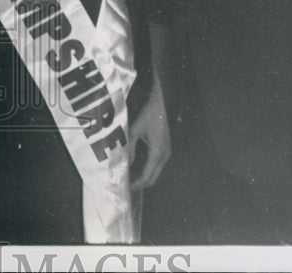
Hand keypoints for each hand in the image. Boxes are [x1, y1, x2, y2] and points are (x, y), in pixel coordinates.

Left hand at [129, 72, 170, 189]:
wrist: (161, 103)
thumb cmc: (148, 114)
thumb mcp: (135, 130)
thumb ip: (130, 148)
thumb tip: (124, 164)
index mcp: (158, 152)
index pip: (148, 176)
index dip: (137, 184)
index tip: (127, 187)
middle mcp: (165, 155)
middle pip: (153, 177)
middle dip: (141, 184)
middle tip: (127, 186)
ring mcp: (166, 152)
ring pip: (156, 172)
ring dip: (144, 177)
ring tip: (130, 178)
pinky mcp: (165, 148)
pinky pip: (157, 165)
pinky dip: (148, 170)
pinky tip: (137, 167)